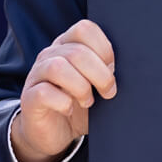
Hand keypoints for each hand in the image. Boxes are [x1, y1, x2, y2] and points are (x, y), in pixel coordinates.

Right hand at [11, 19, 116, 161]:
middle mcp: (50, 55)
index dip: (104, 48)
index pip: (84, 29)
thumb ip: (108, 70)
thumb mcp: (98, 85)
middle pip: (76, 51)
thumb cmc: (81, 104)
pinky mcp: (29, 98)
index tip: (113, 68)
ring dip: (81, 86)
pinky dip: (63, 102)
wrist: (56, 133)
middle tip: (108, 91)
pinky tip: (70, 109)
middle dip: (100, 74)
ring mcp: (36, 75)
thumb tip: (132, 64)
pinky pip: (44, 92)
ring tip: (88, 101)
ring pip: (58, 67)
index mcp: (68, 45)